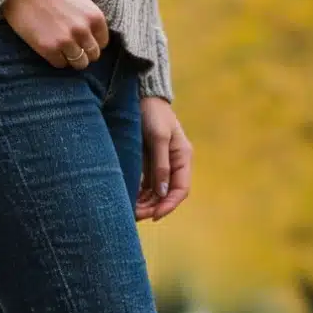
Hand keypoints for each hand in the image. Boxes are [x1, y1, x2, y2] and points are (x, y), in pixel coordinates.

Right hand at [2, 0, 107, 69]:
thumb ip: (86, 0)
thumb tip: (88, 8)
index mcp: (94, 16)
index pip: (103, 41)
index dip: (95, 42)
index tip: (86, 40)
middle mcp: (83, 31)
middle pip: (93, 55)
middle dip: (85, 52)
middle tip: (75, 47)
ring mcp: (66, 41)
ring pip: (79, 64)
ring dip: (73, 59)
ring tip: (65, 52)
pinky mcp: (48, 49)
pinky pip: (60, 64)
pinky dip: (58, 59)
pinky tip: (53, 50)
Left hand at [136, 98, 191, 221]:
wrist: (142, 97)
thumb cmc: (152, 113)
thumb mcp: (158, 138)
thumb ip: (161, 165)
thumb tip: (162, 193)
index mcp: (183, 157)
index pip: (181, 189)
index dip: (169, 205)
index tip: (155, 216)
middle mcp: (175, 163)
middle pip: (168, 194)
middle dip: (154, 207)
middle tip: (137, 216)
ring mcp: (162, 164)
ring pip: (157, 193)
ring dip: (146, 204)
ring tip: (131, 212)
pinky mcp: (150, 163)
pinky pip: (147, 186)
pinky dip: (140, 195)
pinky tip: (129, 201)